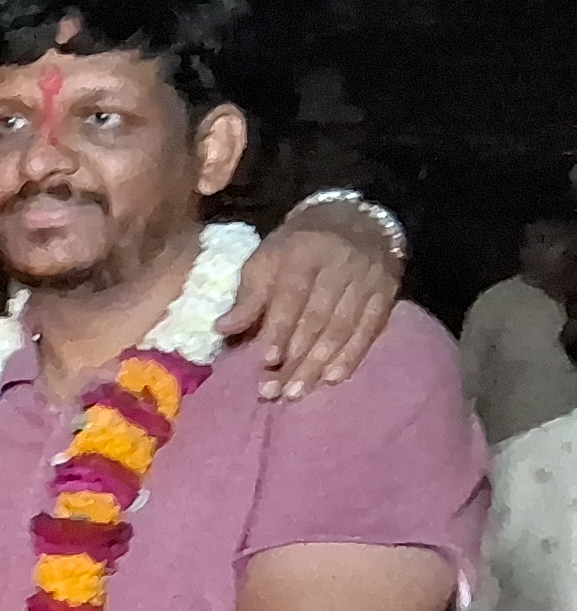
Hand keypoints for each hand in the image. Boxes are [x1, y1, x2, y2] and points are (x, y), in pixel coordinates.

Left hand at [221, 203, 403, 397]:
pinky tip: (334, 378)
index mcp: (304, 251)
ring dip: (320, 364)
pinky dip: (351, 356)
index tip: (265, 361)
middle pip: (318, 318)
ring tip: (298, 391)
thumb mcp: (267, 258)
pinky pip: (370, 329)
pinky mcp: (387, 293)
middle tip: (276, 391)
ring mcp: (368, 279)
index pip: (292, 296)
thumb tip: (222, 329)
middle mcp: (341, 264)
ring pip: (343, 328)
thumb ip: (249, 295)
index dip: (279, 330)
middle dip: (296, 358)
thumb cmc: (298, 245)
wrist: (356, 219)